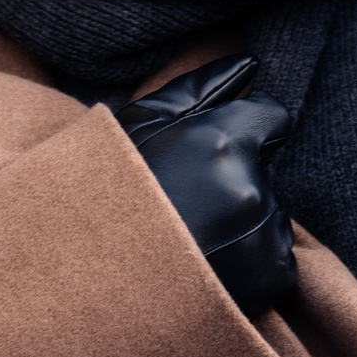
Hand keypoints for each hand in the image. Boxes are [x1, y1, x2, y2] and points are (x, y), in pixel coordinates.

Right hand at [119, 57, 295, 316]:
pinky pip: (275, 259)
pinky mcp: (271, 281)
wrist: (82, 291)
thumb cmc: (102, 198)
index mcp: (220, 141)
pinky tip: (202, 270)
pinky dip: (247, 264)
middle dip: (236, 179)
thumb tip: (251, 64)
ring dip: (242, 222)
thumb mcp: (135, 128)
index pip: (272, 118)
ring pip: (271, 214)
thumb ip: (198, 88)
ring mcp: (263, 236)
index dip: (242, 132)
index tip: (212, 153)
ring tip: (188, 242)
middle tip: (184, 206)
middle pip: (265, 169)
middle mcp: (250, 186)